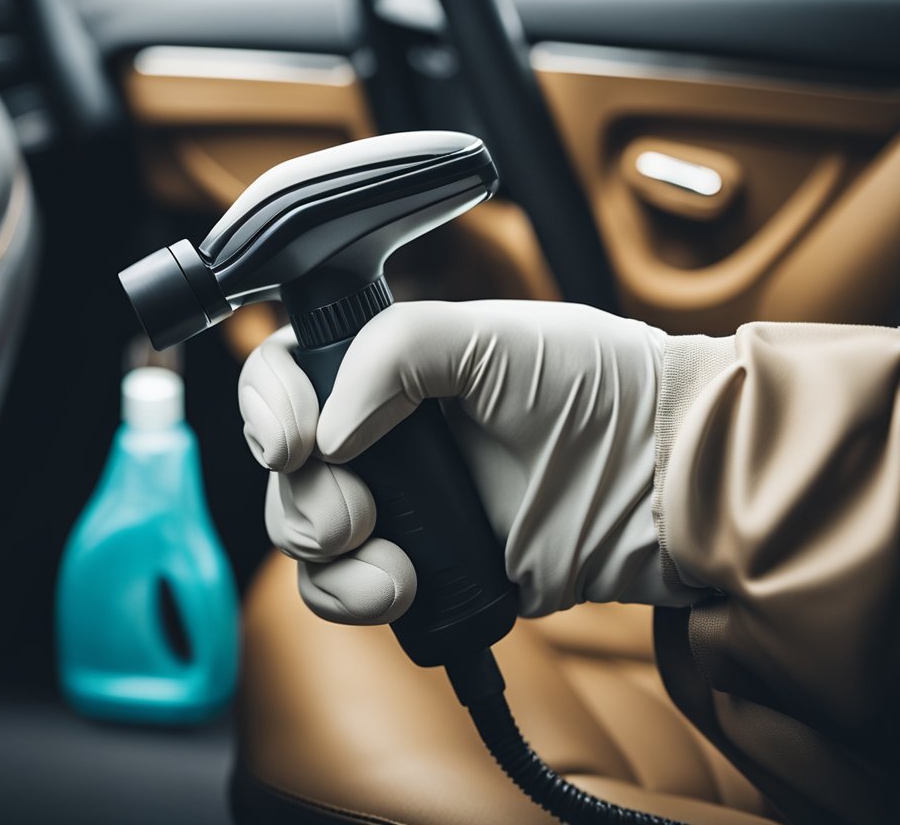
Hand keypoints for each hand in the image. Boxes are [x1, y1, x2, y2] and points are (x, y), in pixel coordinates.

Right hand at [238, 299, 705, 623]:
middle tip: (359, 509)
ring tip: (392, 560)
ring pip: (301, 535)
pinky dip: (355, 596)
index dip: (268, 408)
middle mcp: (379, 436)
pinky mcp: (419, 570)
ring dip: (330, 554)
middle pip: (281, 469)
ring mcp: (397, 506)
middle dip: (304, 497)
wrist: (664, 484)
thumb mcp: (495, 336)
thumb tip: (328, 432)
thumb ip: (395, 352)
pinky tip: (403, 585)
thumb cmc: (598, 390)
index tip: (296, 440)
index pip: (285, 375)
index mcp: (386, 370)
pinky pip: (343, 592)